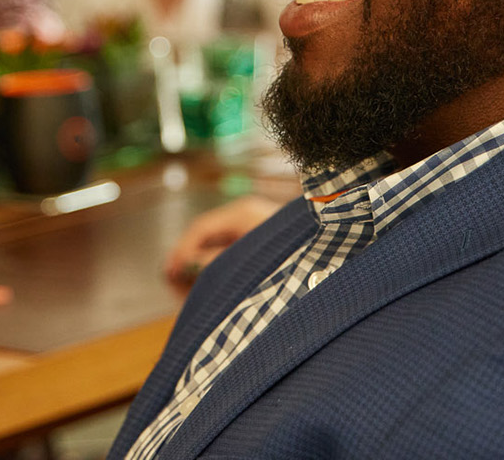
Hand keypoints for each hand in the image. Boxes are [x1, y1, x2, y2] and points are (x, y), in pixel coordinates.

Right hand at [164, 194, 283, 284]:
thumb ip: (217, 261)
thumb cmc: (295, 256)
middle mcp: (247, 216)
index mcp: (243, 213)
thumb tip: (189, 266)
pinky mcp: (263, 244)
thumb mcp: (249, 260)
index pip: (201, 227)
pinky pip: (231, 253)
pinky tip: (214, 288)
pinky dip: (219, 269)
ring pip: (217, 246)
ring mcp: (255, 228)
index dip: (182, 250)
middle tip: (174, 283)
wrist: (334, 256)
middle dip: (189, 260)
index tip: (170, 273)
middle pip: (206, 236)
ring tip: (191, 290)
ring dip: (203, 267)